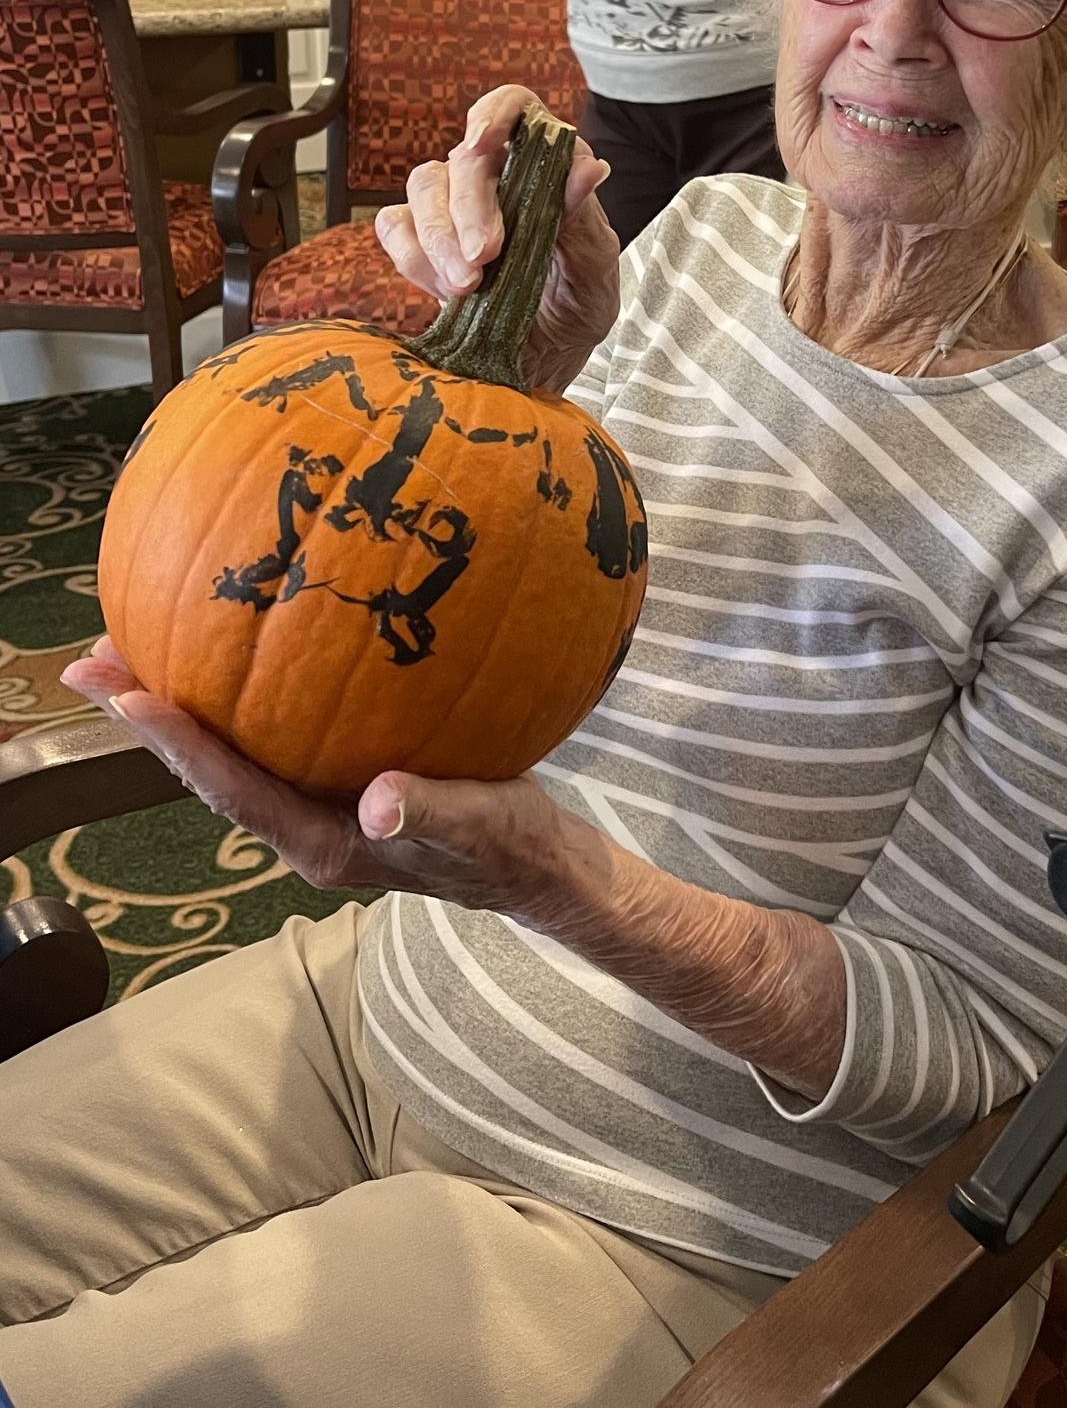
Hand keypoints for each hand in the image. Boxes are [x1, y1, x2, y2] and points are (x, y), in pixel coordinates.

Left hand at [60, 639, 592, 917]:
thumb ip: (432, 814)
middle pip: (211, 770)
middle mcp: (306, 827)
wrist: (538, 864)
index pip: (235, 791)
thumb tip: (380, 802)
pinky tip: (234, 641)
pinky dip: (235, 693)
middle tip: (91, 659)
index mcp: (325, 845)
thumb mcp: (482, 826)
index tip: (128, 696)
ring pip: (233, 751)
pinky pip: (269, 734)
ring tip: (134, 642)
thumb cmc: (511, 847)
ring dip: (181, 702)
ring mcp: (317, 804)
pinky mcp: (336, 779)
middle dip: (150, 717)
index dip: (179, 745)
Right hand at [376, 87, 619, 393]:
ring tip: (467, 287)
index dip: (496, 113)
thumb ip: (585, 221)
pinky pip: (395, 228)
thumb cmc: (577, 305)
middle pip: (463, 160)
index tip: (483, 142)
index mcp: (544, 167)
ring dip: (439, 237)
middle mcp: (494, 176)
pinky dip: (414, 258)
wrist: (548, 360)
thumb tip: (587, 169)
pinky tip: (445, 290)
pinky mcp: (420, 241)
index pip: (516, 109)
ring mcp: (451, 206)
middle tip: (485, 257)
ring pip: (422, 188)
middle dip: (469, 208)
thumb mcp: (595, 271)